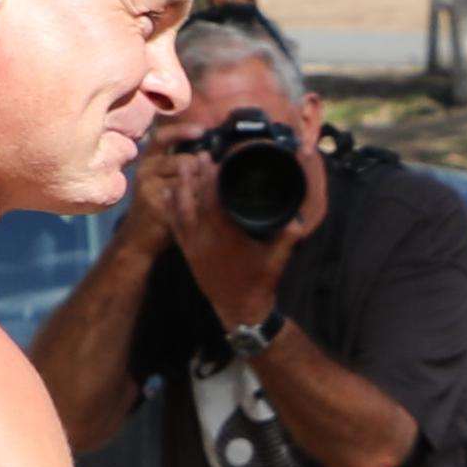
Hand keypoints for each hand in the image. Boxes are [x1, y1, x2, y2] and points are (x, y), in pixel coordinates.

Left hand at [140, 137, 303, 326]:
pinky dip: (171, 209)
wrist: (240, 310)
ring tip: (182, 167)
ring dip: (181, 188)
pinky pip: (176, 228)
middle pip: (195, 200)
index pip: (215, 198)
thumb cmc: (260, 282)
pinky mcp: (188, 255)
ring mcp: (194, 247)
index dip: (212, 177)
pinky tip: (169, 195)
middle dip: (195, 176)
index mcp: (227, 234)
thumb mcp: (278, 256)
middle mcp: (206, 238)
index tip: (214, 160)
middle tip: (197, 156)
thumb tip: (297, 214)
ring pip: (181, 211)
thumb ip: (288, 233)